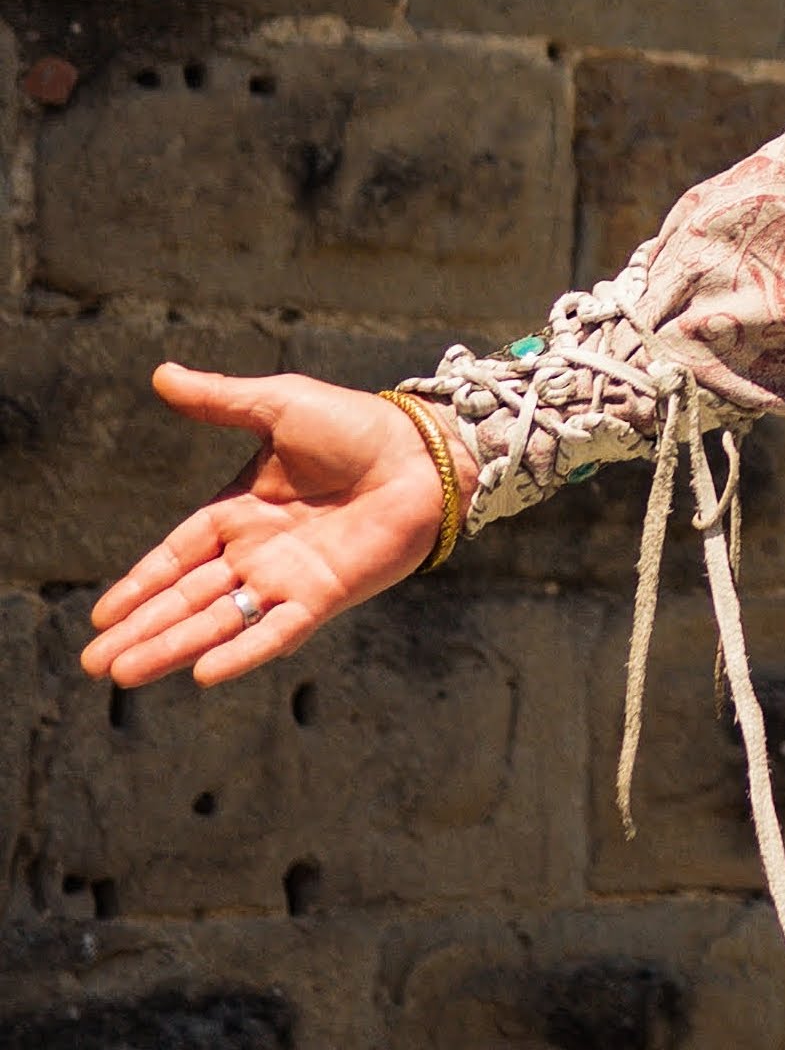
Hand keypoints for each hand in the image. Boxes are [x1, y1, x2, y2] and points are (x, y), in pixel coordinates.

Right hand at [83, 369, 452, 691]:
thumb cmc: (356, 426)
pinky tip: (202, 675)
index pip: (176, 556)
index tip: (100, 616)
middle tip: (93, 665)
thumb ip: (219, 399)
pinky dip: (242, 653)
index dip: (139, 585)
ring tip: (123, 674)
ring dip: (172, 647)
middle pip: (187, 599)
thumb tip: (159, 374)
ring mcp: (289, 579)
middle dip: (141, 630)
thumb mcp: (278, 406)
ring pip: (218, 621)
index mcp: (239, 512)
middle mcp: (257, 553)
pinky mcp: (325, 596)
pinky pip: (276, 631)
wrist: (424, 451)